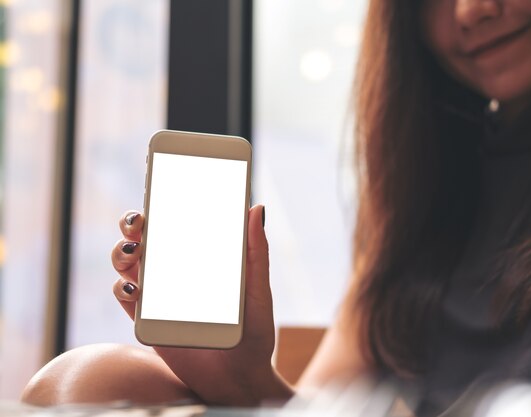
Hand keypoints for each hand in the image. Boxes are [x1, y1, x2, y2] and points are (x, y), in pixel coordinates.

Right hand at [111, 204, 290, 404]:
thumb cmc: (254, 331)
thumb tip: (256, 208)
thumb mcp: (257, 289)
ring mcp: (159, 294)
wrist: (239, 378)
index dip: (165, 202)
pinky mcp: (147, 319)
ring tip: (134, 250)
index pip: (179, 223)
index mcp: (201, 258)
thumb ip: (256, 252)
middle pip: (145, 238)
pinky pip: (125, 296)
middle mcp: (176, 271)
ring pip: (128, 262)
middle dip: (134, 222)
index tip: (160, 183)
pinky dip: (123, 287)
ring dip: (123, 251)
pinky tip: (135, 288)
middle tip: (140, 220)